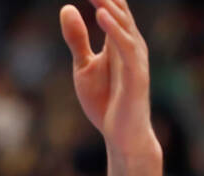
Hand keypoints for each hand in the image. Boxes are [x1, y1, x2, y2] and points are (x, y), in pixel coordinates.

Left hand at [60, 0, 156, 155]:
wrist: (122, 135)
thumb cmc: (106, 101)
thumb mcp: (84, 67)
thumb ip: (77, 39)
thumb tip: (66, 7)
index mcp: (117, 40)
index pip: (110, 6)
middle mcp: (130, 44)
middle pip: (118, 9)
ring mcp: (135, 58)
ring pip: (123, 24)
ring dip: (109, 5)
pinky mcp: (137, 74)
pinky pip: (126, 47)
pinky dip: (115, 30)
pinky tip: (101, 16)